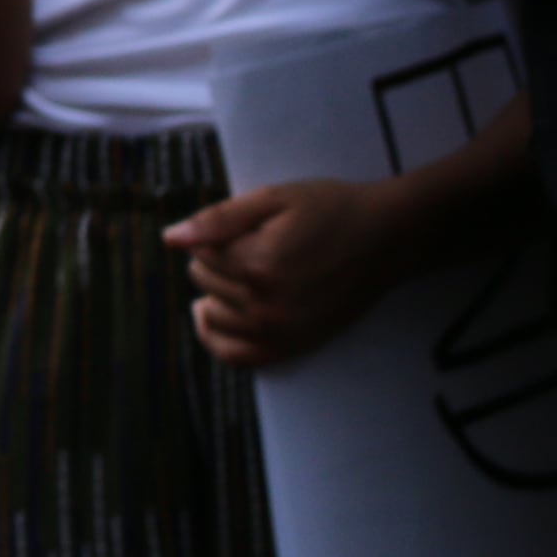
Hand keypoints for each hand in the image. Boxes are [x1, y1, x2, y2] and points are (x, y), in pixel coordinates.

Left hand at [165, 172, 414, 367]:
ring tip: (242, 273)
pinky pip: (237, 356)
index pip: (200, 253)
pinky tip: (209, 317)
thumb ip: (217, 220)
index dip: (216, 234)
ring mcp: (281, 332)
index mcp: (256, 265)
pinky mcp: (296, 346)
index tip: (248, 226)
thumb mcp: (273, 199)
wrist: (387, 239)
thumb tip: (170, 239)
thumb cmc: (330, 210)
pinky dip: (217, 339)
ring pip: (214, 315)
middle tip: (254, 245)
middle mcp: (266, 306)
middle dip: (216, 260)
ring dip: (217, 292)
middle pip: (204, 282)